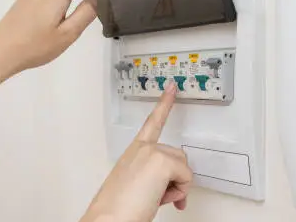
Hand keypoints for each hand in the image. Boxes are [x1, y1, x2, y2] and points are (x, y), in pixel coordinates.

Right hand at [81, 83, 192, 221]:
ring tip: (155, 198)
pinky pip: (186, 178)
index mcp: (134, 152)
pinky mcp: (162, 162)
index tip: (172, 87)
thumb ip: (152, 174)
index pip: (152, 122)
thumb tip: (171, 184)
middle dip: (175, 178)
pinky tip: (160, 198)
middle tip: (158, 195)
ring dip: (176, 186)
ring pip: (183, 167)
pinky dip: (179, 192)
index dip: (164, 103)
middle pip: (178, 157)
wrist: (108, 220)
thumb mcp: (135, 184)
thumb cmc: (118, 210)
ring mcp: (153, 152)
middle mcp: (142, 148)